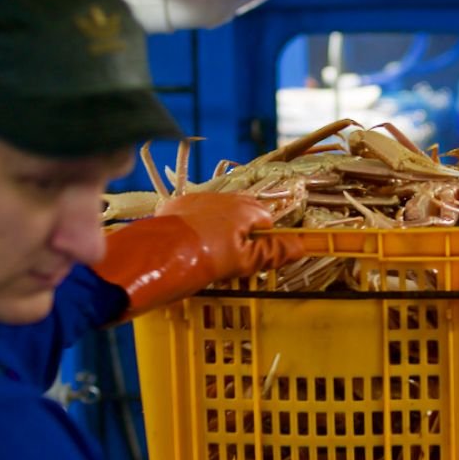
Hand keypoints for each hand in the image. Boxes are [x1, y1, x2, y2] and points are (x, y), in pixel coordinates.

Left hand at [93, 192, 305, 319]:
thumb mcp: (244, 262)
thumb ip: (273, 252)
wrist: (156, 255)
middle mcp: (223, 197)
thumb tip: (302, 246)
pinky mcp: (175, 206)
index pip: (267, 220)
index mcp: (244, 208)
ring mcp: (197, 199)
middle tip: (233, 260)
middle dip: (243, 233)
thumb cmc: (205, 259)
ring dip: (220, 230)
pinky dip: (198, 228)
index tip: (254, 259)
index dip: (263, 240)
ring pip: (219, 213)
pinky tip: (190, 246)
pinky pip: (195, 214)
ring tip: (210, 255)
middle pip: (243, 213)